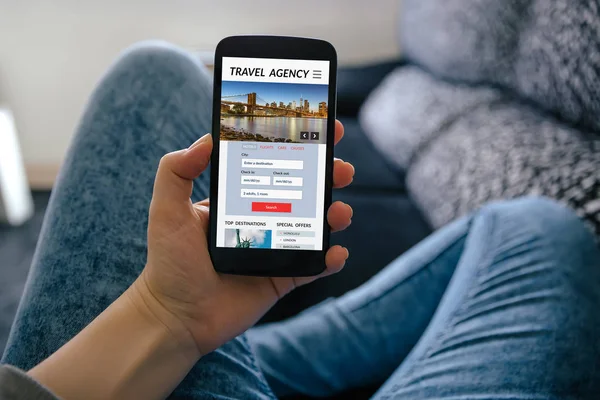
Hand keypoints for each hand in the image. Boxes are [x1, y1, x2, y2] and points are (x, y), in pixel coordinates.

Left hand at [133, 120, 353, 356]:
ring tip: (340, 212)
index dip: (299, 148)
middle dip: (328, 177)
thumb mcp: (167, 210)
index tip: (320, 129)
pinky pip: (313, 267)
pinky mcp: (282, 278)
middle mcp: (263, 219)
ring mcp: (275, 249)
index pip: (274, 165)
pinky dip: (330, 260)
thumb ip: (176, 171)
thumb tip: (206, 140)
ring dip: (335, 215)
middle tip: (342, 169)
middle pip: (304, 192)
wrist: (175, 317)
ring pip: (315, 227)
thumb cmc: (168, 262)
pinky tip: (336, 252)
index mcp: (240, 199)